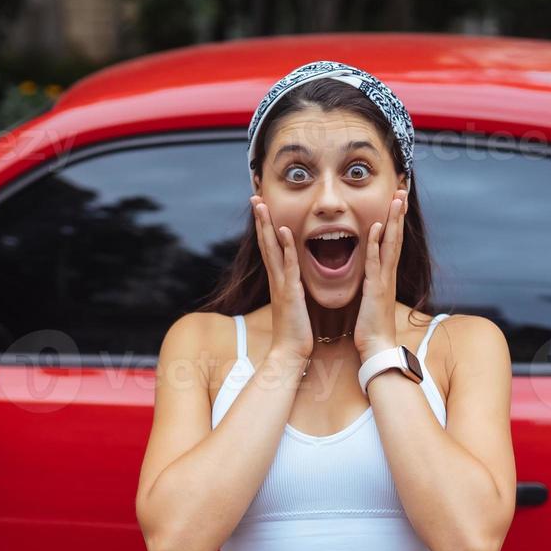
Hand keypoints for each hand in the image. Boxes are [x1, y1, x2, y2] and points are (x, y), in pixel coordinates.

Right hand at [251, 195, 312, 363]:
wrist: (290, 353)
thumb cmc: (294, 332)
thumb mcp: (294, 305)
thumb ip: (293, 290)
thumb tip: (295, 282)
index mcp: (278, 281)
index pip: (270, 249)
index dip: (265, 228)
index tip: (262, 209)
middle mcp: (276, 280)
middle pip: (265, 243)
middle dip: (260, 220)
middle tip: (255, 197)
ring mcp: (281, 285)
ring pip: (272, 249)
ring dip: (267, 226)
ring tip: (262, 205)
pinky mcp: (290, 292)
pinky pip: (288, 266)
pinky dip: (285, 248)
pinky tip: (284, 231)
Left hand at [354, 187, 407, 360]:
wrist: (377, 348)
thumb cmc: (372, 327)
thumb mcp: (372, 299)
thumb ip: (373, 282)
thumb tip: (371, 272)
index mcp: (386, 276)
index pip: (393, 242)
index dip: (395, 221)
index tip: (397, 200)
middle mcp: (388, 274)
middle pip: (397, 237)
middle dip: (399, 213)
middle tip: (403, 189)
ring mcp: (384, 281)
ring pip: (391, 244)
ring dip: (394, 221)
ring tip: (397, 199)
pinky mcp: (375, 290)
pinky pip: (375, 262)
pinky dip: (376, 244)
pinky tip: (377, 228)